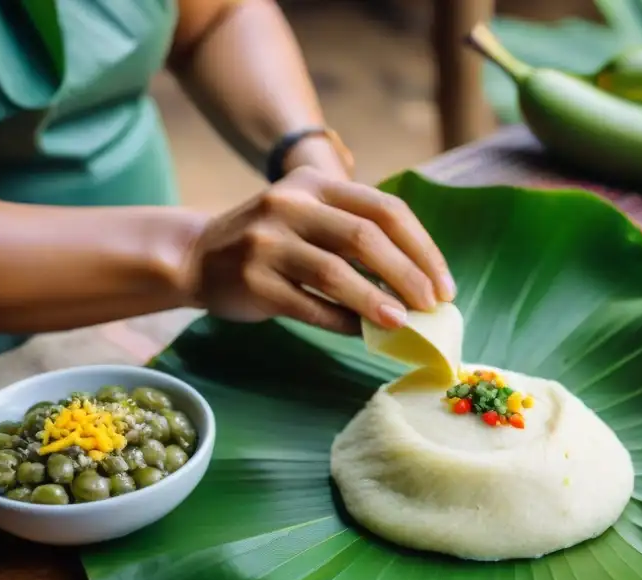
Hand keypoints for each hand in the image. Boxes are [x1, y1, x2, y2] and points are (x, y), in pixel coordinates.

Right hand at [184, 166, 454, 332]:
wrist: (197, 256)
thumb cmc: (272, 243)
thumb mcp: (311, 217)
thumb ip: (357, 236)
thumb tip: (421, 283)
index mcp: (316, 184)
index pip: (385, 210)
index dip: (422, 248)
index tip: (444, 285)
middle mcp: (290, 204)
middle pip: (365, 237)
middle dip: (408, 275)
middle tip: (431, 307)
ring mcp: (267, 242)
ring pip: (336, 272)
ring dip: (376, 301)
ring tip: (403, 323)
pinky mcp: (252, 280)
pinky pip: (309, 305)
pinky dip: (342, 321)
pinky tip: (364, 334)